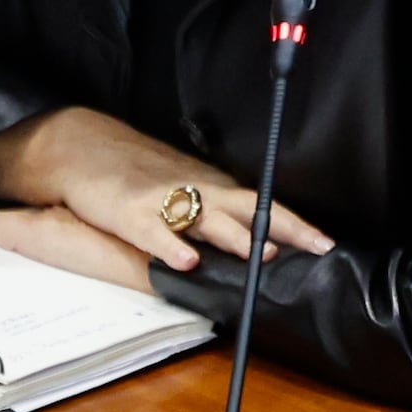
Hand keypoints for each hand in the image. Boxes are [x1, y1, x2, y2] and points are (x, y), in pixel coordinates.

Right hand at [0, 106, 326, 275]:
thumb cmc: (140, 174)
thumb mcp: (185, 188)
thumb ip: (215, 213)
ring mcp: (161, 201)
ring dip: (235, 235)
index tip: (326, 243)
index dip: (295, 223)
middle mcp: (193, 190)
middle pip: (247, 208)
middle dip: (283, 227)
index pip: (261, 204)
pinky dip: (171, 247)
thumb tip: (254, 239)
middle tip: (314, 246)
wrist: (85, 148)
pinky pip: (153, 232)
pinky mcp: (128, 214)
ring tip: (262, 253)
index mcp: (209, 186)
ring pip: (205, 217)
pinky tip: (188, 263)